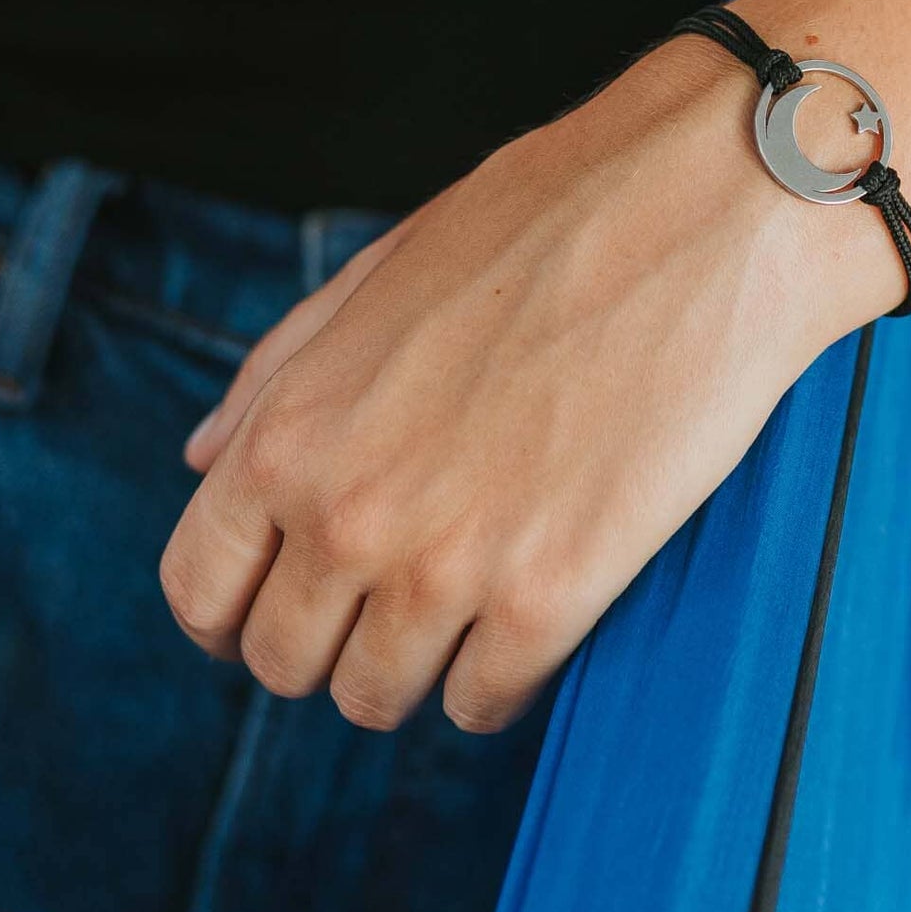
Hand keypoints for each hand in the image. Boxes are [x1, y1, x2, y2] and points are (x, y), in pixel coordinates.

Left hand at [158, 35, 894, 732]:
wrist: (711, 209)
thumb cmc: (555, 221)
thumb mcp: (383, 272)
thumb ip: (279, 373)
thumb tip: (206, 454)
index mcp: (293, 430)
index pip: (199, 589)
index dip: (237, 612)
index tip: (294, 607)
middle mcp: (346, 514)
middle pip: (286, 663)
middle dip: (334, 641)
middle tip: (402, 597)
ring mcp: (445, 565)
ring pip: (381, 697)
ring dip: (421, 666)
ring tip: (478, 602)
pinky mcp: (551, 598)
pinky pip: (486, 702)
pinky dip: (503, 678)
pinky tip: (539, 612)